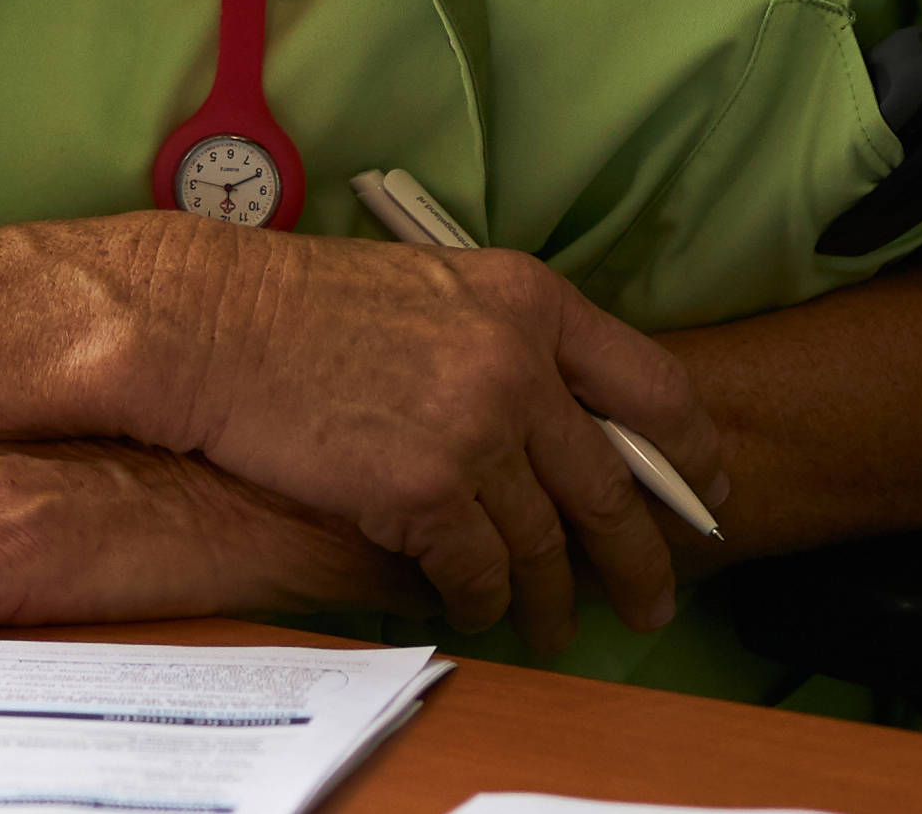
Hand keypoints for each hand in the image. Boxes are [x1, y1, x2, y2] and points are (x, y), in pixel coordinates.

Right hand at [117, 211, 732, 650]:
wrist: (213, 323)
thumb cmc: (306, 307)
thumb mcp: (441, 294)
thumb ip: (511, 344)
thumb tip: (563, 415)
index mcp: (535, 302)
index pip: (653, 383)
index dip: (691, 449)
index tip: (708, 489)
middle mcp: (521, 363)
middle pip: (612, 481)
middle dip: (641, 554)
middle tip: (657, 599)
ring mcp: (476, 426)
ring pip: (546, 538)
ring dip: (554, 594)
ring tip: (557, 626)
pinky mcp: (422, 487)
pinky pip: (478, 566)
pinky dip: (483, 596)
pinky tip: (481, 608)